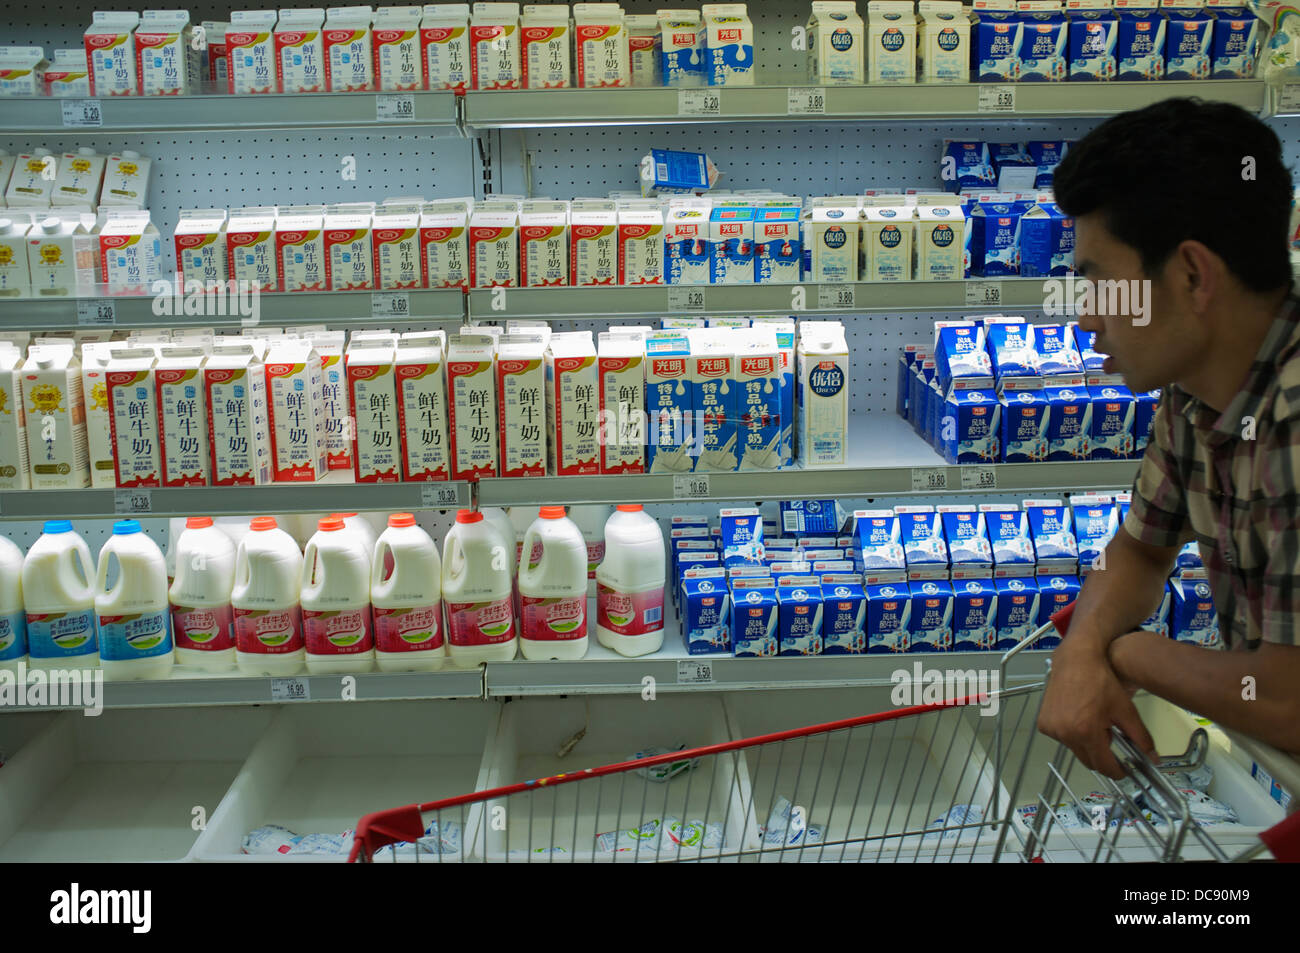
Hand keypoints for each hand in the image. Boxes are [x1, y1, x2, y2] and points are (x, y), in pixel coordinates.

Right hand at [1037, 637, 1156, 779]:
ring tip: (1094, 722)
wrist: (1076, 660)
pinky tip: (1078, 717)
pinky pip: (1062, 738)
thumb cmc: (1100, 680)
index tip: (1124, 770)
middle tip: (1111, 739)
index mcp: (1086, 732)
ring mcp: (1052, 729)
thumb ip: (1140, 737)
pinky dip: (1072, 734)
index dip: (1116, 771)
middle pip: (1088, 760)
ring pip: (1075, 749)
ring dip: (1086, 744)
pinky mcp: (1043, 723)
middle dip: (1102, 756)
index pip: (1103, 766)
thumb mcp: (1125, 709)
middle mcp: (1065, 733)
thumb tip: (1153, 758)